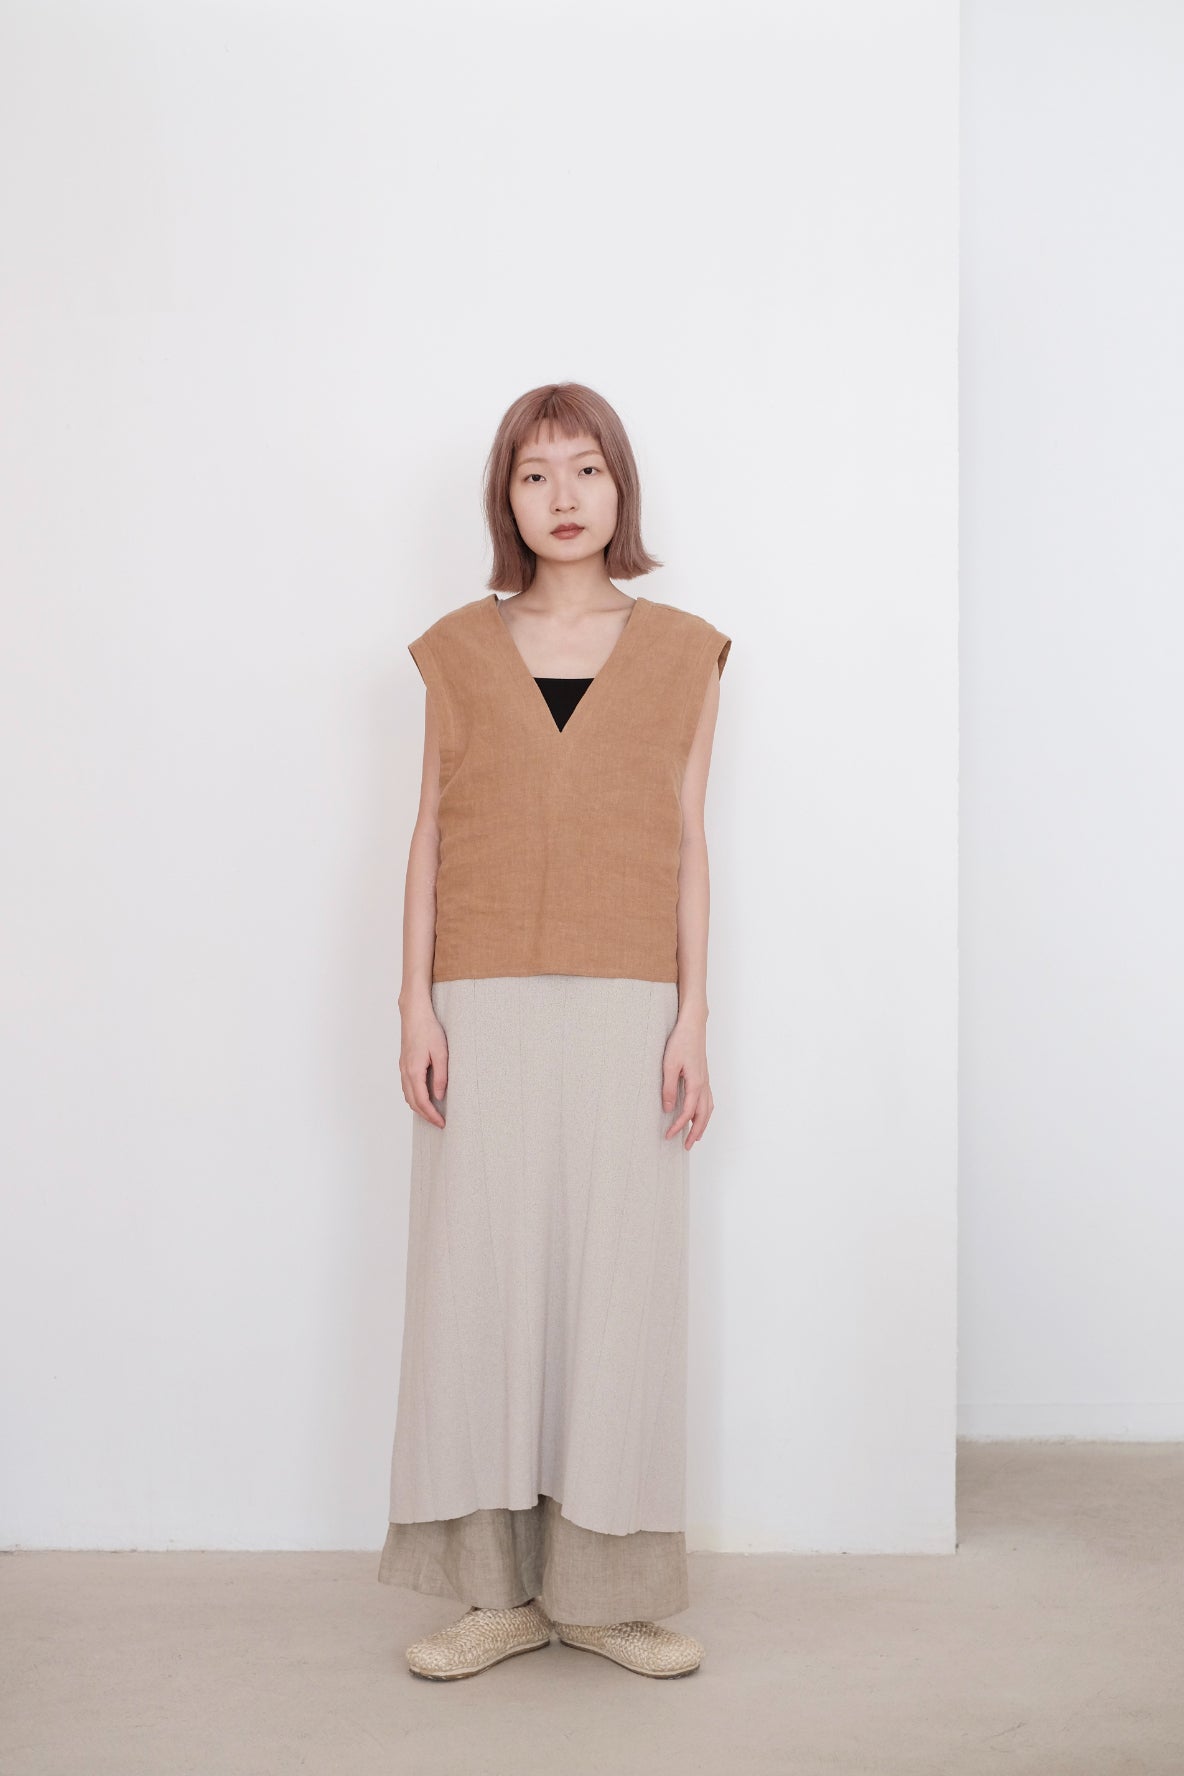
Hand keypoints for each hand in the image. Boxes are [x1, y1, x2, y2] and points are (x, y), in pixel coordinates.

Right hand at [400, 1001, 447, 1126]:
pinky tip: (424, 1097)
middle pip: (412, 1102)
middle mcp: (405, 1072)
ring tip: (433, 1113)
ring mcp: (403, 1068)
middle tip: (439, 1122)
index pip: (422, 1101)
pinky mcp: (404, 1064)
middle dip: (425, 1115)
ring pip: (408, 1095)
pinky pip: (407, 1087)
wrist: (414, 1014)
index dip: (432, 1115)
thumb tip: (440, 1096)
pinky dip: (414, 1097)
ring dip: (419, 1107)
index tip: (442, 1123)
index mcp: (414, 1071)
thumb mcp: (441, 1053)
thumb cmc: (429, 1030)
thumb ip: (441, 1076)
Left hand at [661, 1013, 713, 1148]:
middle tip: (687, 1146)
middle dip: (696, 1132)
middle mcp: (704, 1084)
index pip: (688, 1111)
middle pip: (703, 1115)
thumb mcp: (669, 1065)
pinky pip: (708, 1099)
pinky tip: (699, 1114)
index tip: (669, 1135)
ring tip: (696, 1135)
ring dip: (702, 1123)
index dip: (679, 1126)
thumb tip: (668, 1108)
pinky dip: (705, 1111)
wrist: (693, 1025)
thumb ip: (669, 1088)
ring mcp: (705, 1080)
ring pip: (708, 1108)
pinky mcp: (704, 1076)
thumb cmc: (681, 1041)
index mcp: (696, 1082)